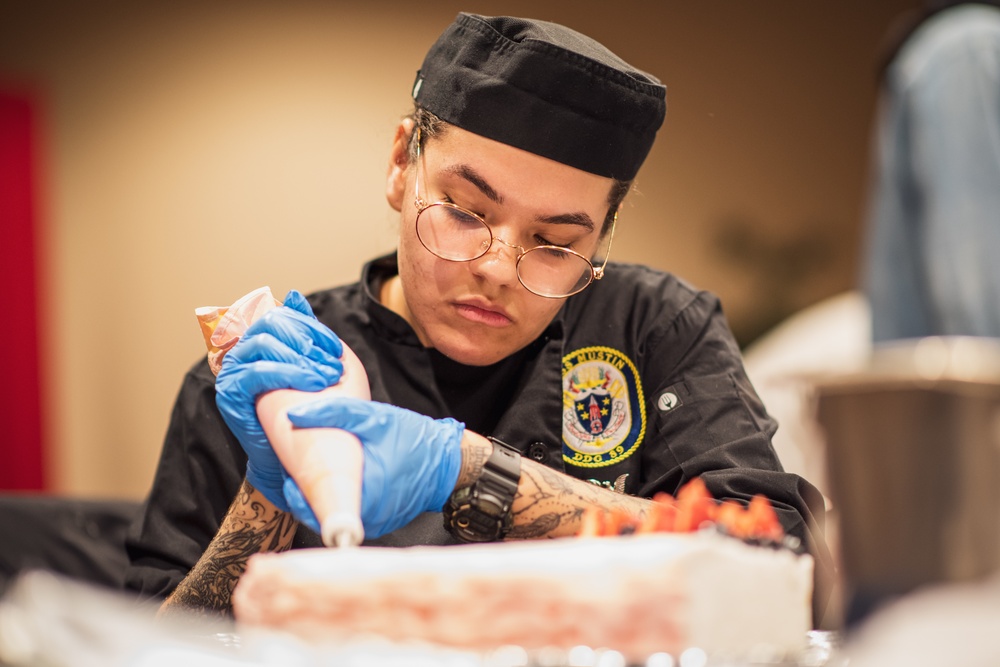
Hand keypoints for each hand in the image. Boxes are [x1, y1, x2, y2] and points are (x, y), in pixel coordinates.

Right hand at [215, 290, 343, 509]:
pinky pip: (256, 372)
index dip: (311, 328)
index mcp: (259, 340)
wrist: (295, 452)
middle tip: (333, 364)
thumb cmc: (307, 407)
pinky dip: (287, 374)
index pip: (282, 316)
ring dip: (301, 358)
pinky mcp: (229, 393)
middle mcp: (241, 350)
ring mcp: (232, 371)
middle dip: (306, 341)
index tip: (335, 349)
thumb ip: (302, 331)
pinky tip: (311, 385)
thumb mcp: (312, 364)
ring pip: (263, 344)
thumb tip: (293, 296)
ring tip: (326, 377)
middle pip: (270, 323)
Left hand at [284, 398, 463, 538]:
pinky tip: (336, 486)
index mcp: (365, 493)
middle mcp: (370, 516)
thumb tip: (294, 416)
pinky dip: (343, 504)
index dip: (297, 497)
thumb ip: (335, 412)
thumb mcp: (375, 418)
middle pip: (323, 515)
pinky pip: (353, 517)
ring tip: (312, 479)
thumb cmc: (414, 440)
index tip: (288, 480)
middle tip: (295, 474)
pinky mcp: (382, 523)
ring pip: (337, 517)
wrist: (447, 462)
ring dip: (323, 501)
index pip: (317, 507)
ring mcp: (376, 523)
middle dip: (306, 496)